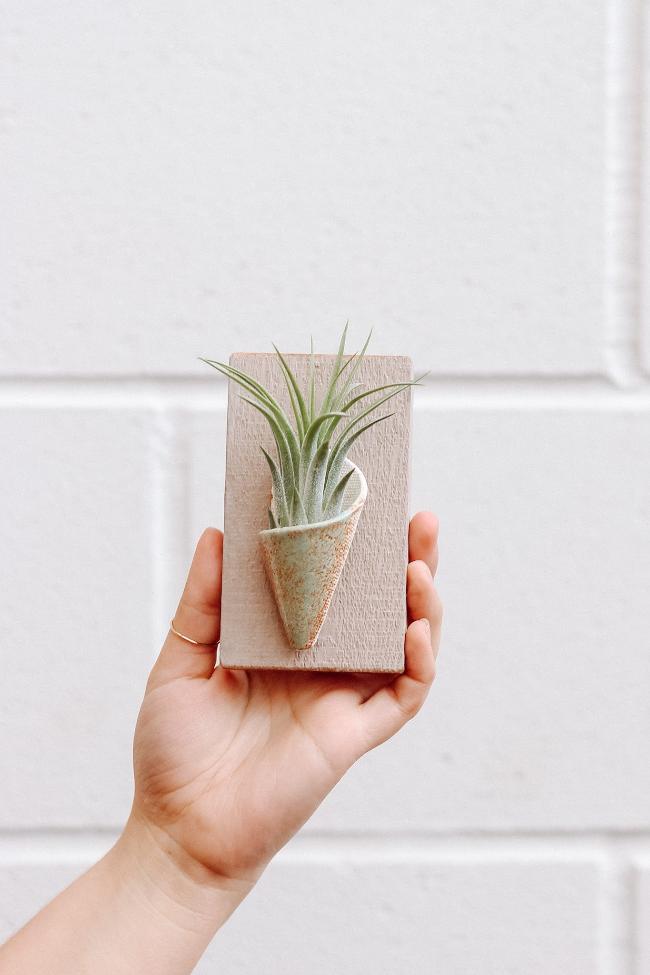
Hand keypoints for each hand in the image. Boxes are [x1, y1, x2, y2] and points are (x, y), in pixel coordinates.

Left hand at [128, 512, 441, 888]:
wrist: (179, 828)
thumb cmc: (174, 749)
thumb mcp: (182, 660)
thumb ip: (204, 602)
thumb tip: (218, 534)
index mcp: (288, 643)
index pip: (335, 587)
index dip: (357, 550)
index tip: (367, 503)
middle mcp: (324, 665)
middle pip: (381, 607)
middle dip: (409, 564)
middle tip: (420, 521)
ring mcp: (343, 699)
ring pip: (405, 645)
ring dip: (422, 604)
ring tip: (420, 562)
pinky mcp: (353, 735)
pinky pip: (402, 696)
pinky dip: (417, 663)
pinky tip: (413, 630)